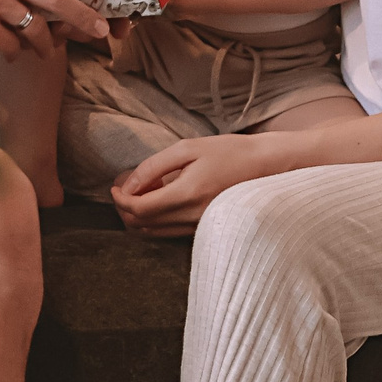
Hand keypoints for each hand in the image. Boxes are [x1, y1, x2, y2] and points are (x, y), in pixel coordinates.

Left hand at [110, 133, 278, 236]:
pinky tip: (158, 199)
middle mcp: (193, 216)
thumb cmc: (228, 151)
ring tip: (140, 192)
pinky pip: (169, 232)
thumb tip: (129, 184)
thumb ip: (154, 166)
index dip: (120, 200)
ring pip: (154, 232)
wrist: (267, 167)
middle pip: (143, 225)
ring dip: (138, 217)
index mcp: (188, 194)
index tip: (114, 186)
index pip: (140, 209)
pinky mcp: (204, 229)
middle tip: (122, 188)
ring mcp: (200, 226)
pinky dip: (155, 220)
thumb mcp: (188, 148)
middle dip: (125, 209)